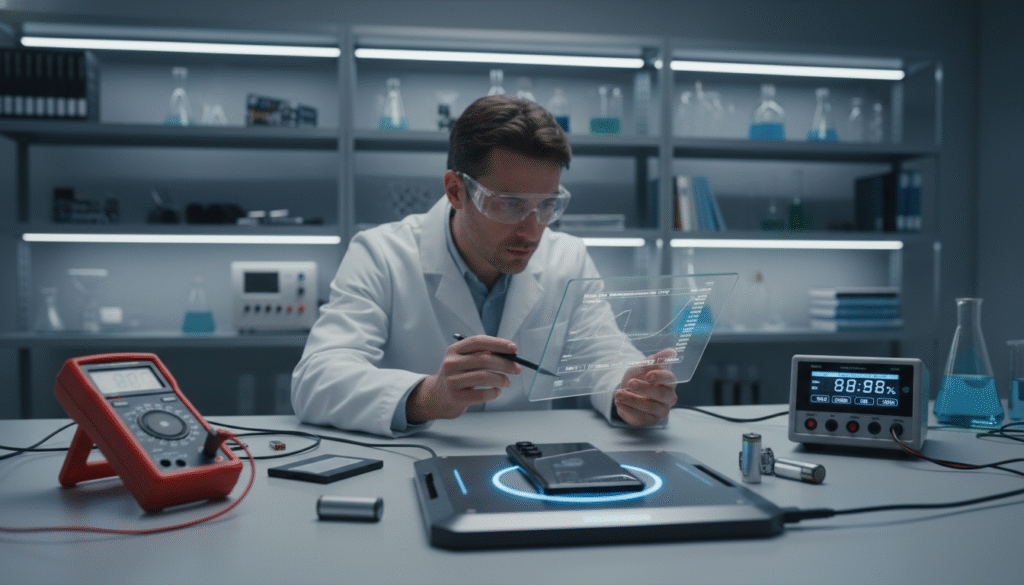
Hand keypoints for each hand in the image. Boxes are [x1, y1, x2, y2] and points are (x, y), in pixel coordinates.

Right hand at [406, 335, 521, 423]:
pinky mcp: (455, 397)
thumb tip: (510, 355)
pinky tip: (496, 392)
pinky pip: (481, 395)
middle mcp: (451, 363)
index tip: (514, 348)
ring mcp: (452, 381)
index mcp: (454, 350)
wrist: (436, 397)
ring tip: (507, 382)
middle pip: (484, 359)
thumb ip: (482, 355)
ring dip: (502, 379)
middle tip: (517, 369)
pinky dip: (494, 393)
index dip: (498, 343)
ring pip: (484, 377)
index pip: (478, 342)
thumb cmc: (458, 377)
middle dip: (505, 364)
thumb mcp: (464, 361)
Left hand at [613, 349, 677, 426]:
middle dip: (644, 389)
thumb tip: (671, 352)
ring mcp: (661, 411)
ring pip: (650, 408)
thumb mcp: (643, 365)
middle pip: (661, 394)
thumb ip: (655, 359)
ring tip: (618, 394)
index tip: (648, 375)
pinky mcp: (651, 420)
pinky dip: (629, 410)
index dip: (660, 377)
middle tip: (630, 383)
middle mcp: (669, 397)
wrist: (628, 389)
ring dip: (633, 400)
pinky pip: (642, 418)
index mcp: (669, 382)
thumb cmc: (639, 376)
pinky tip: (619, 403)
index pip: (670, 379)